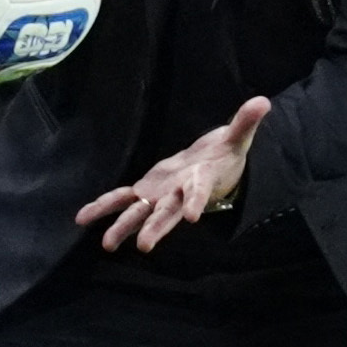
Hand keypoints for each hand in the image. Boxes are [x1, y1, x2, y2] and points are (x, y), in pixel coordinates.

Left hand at [75, 97, 270, 251]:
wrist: (210, 170)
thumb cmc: (223, 157)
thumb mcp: (236, 139)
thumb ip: (245, 123)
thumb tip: (263, 101)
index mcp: (199, 183)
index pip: (198, 193)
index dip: (195, 202)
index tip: (193, 217)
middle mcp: (177, 196)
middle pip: (166, 214)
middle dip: (155, 228)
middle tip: (144, 245)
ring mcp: (159, 196)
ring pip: (140, 214)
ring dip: (123, 228)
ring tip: (107, 245)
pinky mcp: (145, 191)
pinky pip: (120, 199)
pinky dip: (102, 207)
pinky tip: (83, 218)